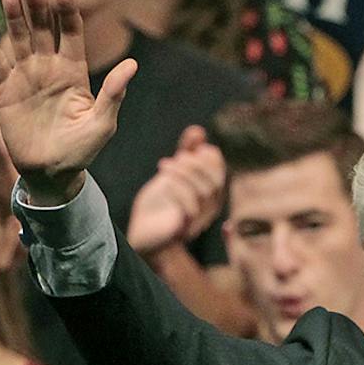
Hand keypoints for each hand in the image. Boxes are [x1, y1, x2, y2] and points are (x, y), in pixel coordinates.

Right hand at [0, 0, 136, 203]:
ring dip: (14, 16)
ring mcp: (27, 76)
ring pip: (19, 39)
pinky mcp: (6, 90)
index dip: (67, 13)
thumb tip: (132, 66)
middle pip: (43, 29)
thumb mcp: (102, 124)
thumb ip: (113, 94)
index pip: (71, 34)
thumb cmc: (82, 151)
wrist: (52, 174)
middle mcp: (50, 68)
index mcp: (75, 72)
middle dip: (38, 6)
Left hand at [128, 125, 226, 255]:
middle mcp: (209, 208)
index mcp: (210, 194)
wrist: (143, 234)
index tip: (191, 147)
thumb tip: (198, 131)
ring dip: (184, 174)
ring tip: (164, 165)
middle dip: (196, 164)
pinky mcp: (184, 230)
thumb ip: (186, 153)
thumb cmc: (159, 205)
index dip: (208, 155)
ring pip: (203, 193)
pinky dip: (178, 190)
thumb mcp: (172, 173)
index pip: (220, 170)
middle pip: (215, 182)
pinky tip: (163, 182)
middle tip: (176, 157)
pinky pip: (190, 209)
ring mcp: (198, 220)